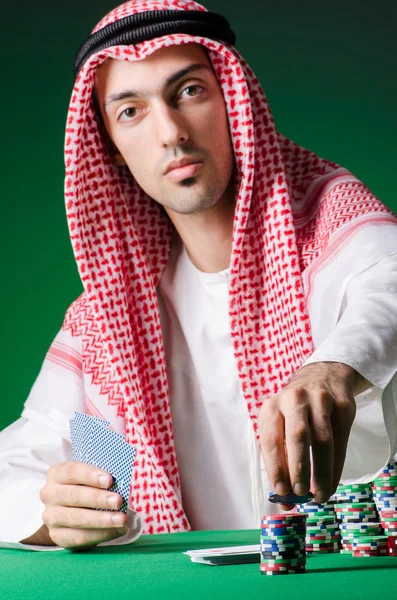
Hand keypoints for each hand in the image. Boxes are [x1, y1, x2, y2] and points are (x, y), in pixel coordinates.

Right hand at [39, 462, 127, 549]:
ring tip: (122, 519)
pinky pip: (79, 537)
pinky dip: (101, 534)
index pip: (72, 471)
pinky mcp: (57, 536)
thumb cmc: (86, 485)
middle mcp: (49, 494)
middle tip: (118, 501)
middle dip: (98, 499)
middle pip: (74, 496)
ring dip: (102, 520)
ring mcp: (51, 516)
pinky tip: (117, 531)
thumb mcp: (90, 475)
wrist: (70, 508)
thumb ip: (102, 476)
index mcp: (57, 473)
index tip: (109, 480)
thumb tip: (125, 479)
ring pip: (77, 519)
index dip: (91, 475)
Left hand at [259, 361, 361, 506]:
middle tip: (300, 494)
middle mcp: (294, 400)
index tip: (281, 491)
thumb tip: (284, 499)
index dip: (275, 467)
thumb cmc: (295, 410)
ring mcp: (320, 400)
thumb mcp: (280, 423)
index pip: (270, 439)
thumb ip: (281, 457)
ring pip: (322, 440)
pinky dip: (336, 466)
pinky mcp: (341, 406)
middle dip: (298, 469)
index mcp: (272, 407)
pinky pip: (340, 441)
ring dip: (321, 472)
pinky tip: (331, 483)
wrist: (322, 376)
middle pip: (297, 437)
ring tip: (319, 495)